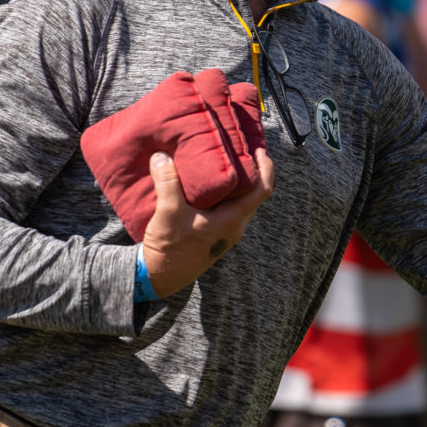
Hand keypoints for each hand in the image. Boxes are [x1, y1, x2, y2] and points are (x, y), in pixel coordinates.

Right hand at [141, 149, 274, 297]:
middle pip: (255, 193)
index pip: (262, 190)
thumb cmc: (169, 249)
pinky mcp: (216, 233)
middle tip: (242, 149)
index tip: (259, 149)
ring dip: (239, 182)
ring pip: (242, 201)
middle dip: (252, 170)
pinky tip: (210, 183)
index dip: (266, 167)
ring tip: (226, 161)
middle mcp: (235, 226)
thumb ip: (167, 183)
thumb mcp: (168, 214)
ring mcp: (227, 231)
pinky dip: (226, 193)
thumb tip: (162, 156)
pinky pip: (230, 208)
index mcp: (232, 220)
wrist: (160, 277)